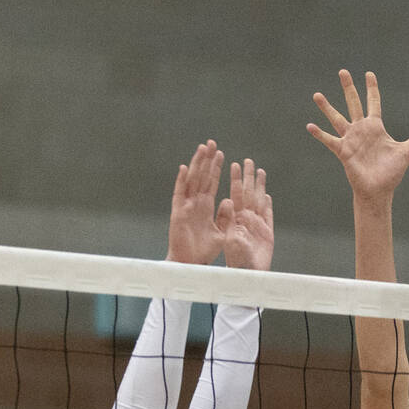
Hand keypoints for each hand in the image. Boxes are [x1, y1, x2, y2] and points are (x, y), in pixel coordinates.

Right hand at [166, 140, 226, 264]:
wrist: (191, 265)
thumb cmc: (205, 251)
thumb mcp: (221, 233)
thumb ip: (226, 217)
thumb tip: (230, 200)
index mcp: (206, 207)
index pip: (212, 183)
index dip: (216, 168)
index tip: (221, 154)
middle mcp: (196, 203)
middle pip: (201, 177)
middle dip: (207, 160)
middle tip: (212, 143)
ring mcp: (186, 206)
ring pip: (192, 180)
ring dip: (196, 164)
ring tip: (202, 148)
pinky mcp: (178, 213)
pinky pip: (179, 194)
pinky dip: (182, 181)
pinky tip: (185, 168)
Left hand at [219, 159, 273, 270]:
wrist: (248, 278)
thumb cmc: (236, 263)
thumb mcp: (230, 240)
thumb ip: (229, 220)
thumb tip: (228, 201)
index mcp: (235, 219)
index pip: (235, 194)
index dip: (235, 179)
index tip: (233, 164)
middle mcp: (245, 220)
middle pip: (247, 194)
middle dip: (247, 177)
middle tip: (248, 160)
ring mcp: (257, 226)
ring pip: (258, 201)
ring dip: (258, 186)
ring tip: (259, 171)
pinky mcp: (267, 234)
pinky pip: (267, 216)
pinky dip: (267, 205)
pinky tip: (266, 195)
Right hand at [307, 70, 408, 201]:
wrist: (379, 190)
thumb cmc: (391, 173)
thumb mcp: (407, 152)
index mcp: (376, 127)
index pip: (374, 103)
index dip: (372, 89)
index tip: (369, 74)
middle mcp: (361, 130)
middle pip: (353, 103)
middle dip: (349, 88)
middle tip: (343, 71)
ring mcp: (351, 140)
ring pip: (337, 118)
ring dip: (327, 107)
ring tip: (317, 94)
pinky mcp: (343, 151)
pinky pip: (329, 140)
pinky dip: (320, 134)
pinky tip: (309, 126)